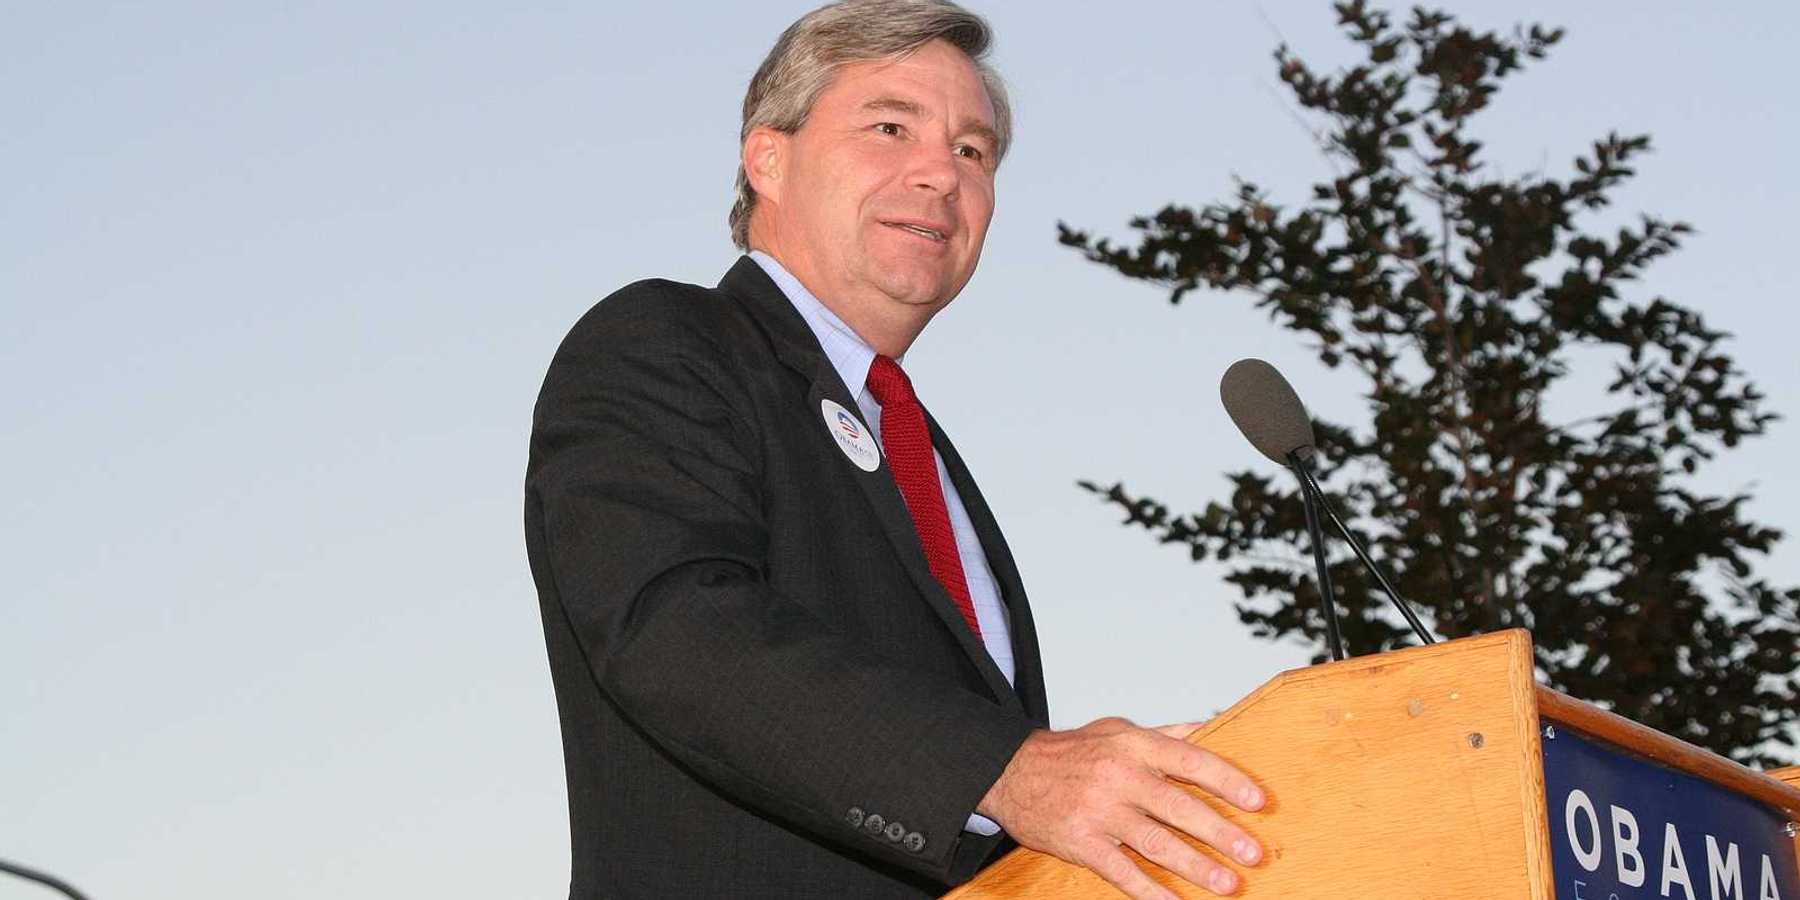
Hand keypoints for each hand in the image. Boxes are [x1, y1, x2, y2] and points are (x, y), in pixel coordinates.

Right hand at [976, 717, 1264, 898]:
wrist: (1010, 771)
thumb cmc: (1070, 752)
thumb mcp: (1117, 729)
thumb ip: (1167, 734)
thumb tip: (1211, 729)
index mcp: (1134, 745)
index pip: (1191, 760)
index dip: (1228, 781)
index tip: (1257, 801)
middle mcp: (1119, 776)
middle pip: (1179, 806)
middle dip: (1220, 832)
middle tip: (1252, 852)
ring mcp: (1099, 811)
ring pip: (1156, 842)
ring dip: (1195, 866)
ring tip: (1226, 883)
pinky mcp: (1082, 842)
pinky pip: (1121, 871)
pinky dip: (1149, 891)